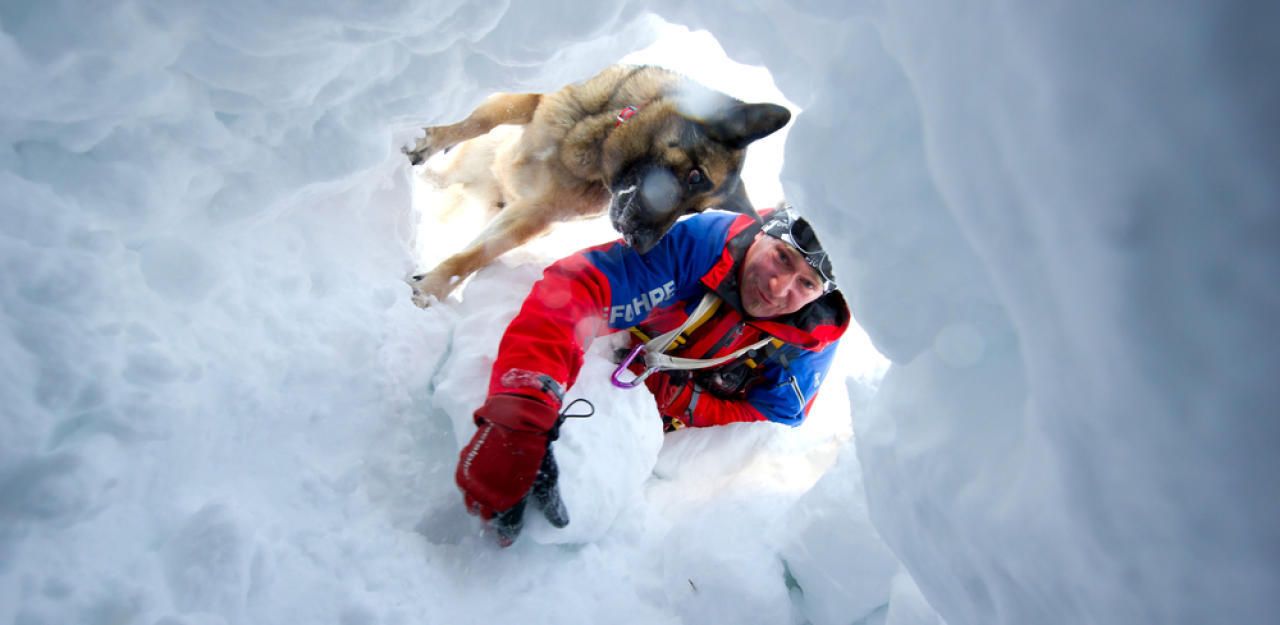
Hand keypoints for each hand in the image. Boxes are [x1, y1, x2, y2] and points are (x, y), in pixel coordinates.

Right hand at [455, 393, 569, 545]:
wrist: (515, 421)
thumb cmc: (535, 452)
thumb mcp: (548, 479)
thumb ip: (551, 504)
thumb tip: (561, 525)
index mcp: (510, 501)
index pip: (507, 526)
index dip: (507, 535)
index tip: (506, 541)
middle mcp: (489, 494)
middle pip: (488, 517)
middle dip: (493, 522)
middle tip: (497, 524)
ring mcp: (476, 480)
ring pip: (472, 504)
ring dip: (479, 509)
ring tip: (484, 510)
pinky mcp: (467, 465)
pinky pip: (463, 487)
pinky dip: (469, 493)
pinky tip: (474, 492)